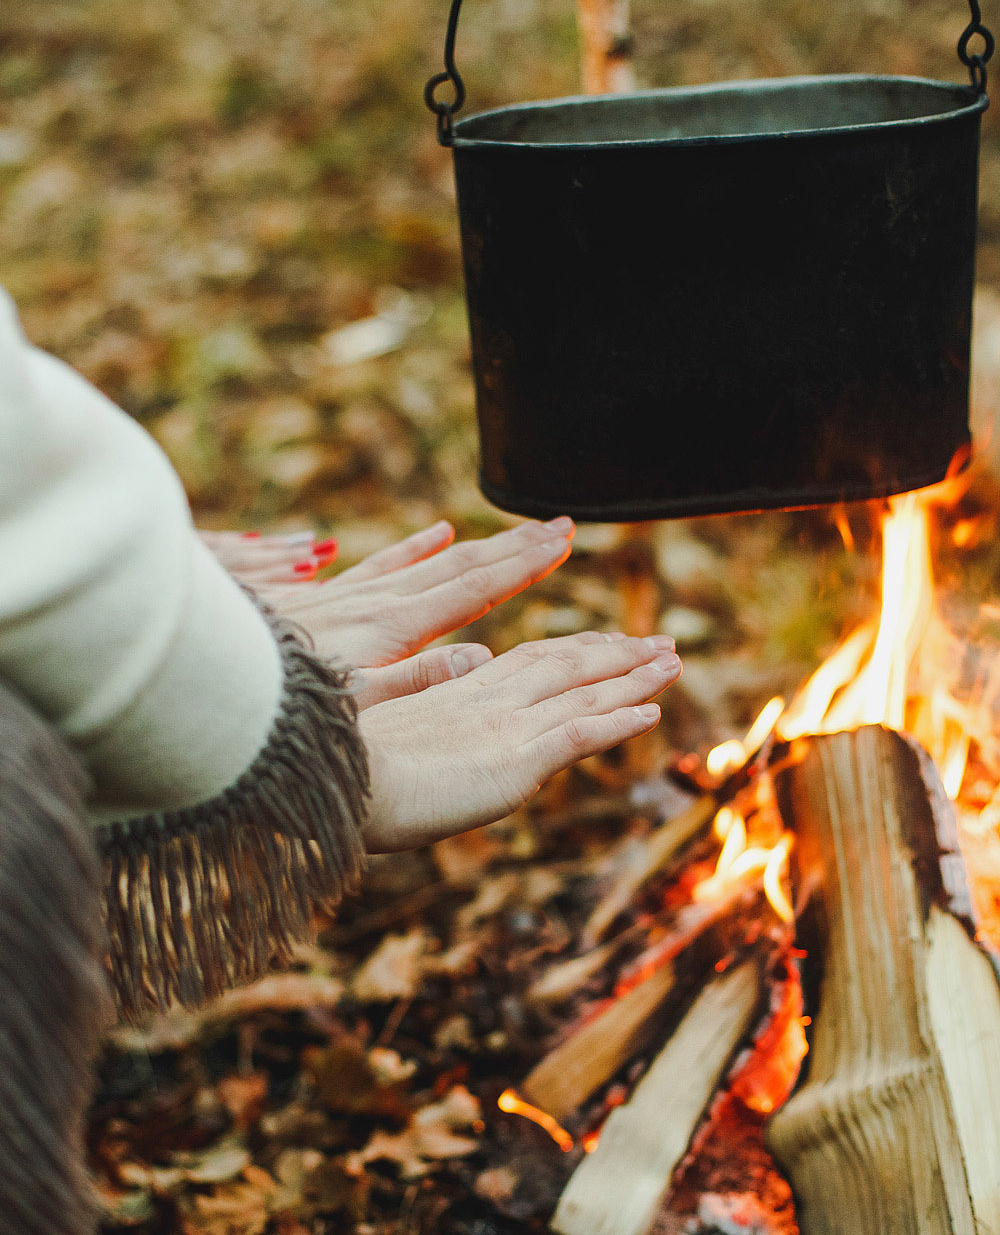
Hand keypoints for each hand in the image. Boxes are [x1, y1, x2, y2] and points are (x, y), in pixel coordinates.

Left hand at [204, 517, 576, 707]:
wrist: (202, 675)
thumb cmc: (276, 706)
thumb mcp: (353, 707)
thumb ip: (416, 682)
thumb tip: (482, 661)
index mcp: (392, 627)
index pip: (473, 587)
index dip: (523, 565)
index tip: (563, 542)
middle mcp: (375, 601)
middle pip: (458, 565)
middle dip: (513, 547)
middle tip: (560, 526)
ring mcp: (347, 596)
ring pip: (423, 561)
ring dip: (471, 547)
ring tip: (503, 533)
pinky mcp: (320, 600)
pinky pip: (379, 566)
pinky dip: (410, 549)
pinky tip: (427, 534)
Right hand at [359, 631, 681, 851]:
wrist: (332, 785)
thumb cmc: (341, 766)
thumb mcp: (385, 737)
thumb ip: (421, 720)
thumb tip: (448, 711)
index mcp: (455, 692)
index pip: (529, 660)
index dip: (573, 650)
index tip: (606, 641)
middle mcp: (488, 700)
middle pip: (566, 664)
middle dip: (616, 653)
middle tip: (659, 644)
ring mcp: (505, 726)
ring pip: (584, 689)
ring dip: (633, 676)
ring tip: (672, 662)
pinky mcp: (516, 759)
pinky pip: (581, 732)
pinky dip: (619, 719)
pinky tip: (652, 712)